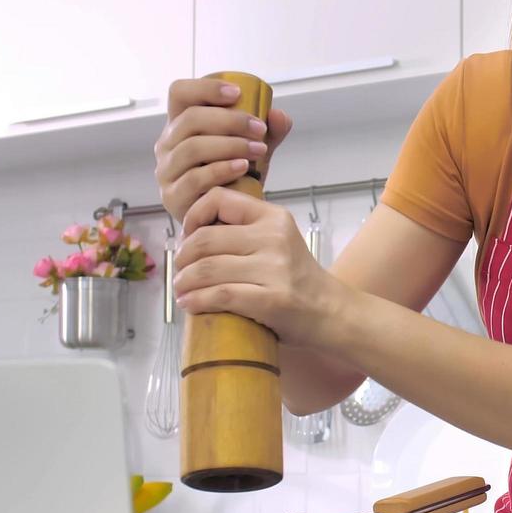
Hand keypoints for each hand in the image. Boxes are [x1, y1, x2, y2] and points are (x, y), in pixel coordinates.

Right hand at [153, 77, 294, 222]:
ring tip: (259, 150)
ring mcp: (166, 171)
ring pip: (192, 147)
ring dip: (230, 145)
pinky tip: (243, 167)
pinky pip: (195, 178)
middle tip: (259, 129)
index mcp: (180, 124)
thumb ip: (269, 132)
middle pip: (190, 119)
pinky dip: (222, 170)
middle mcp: (167, 144)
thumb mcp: (253, 148)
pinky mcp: (172, 196)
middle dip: (229, 120)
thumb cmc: (235, 177)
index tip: (237, 93)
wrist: (228, 218)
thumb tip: (278, 116)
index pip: (180, 93)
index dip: (206, 88)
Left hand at [172, 187, 348, 349]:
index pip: (219, 199)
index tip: (188, 237)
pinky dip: (197, 300)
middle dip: (182, 257)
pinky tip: (189, 304)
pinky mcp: (271, 300)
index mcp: (274, 217)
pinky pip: (220, 295)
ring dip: (184, 282)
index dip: (193, 217)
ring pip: (207, 268)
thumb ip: (246, 231)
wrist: (332, 313)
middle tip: (179, 270)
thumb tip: (193, 235)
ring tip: (180, 289)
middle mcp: (274, 238)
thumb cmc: (298, 280)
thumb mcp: (279, 241)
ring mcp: (274, 269)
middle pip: (205, 239)